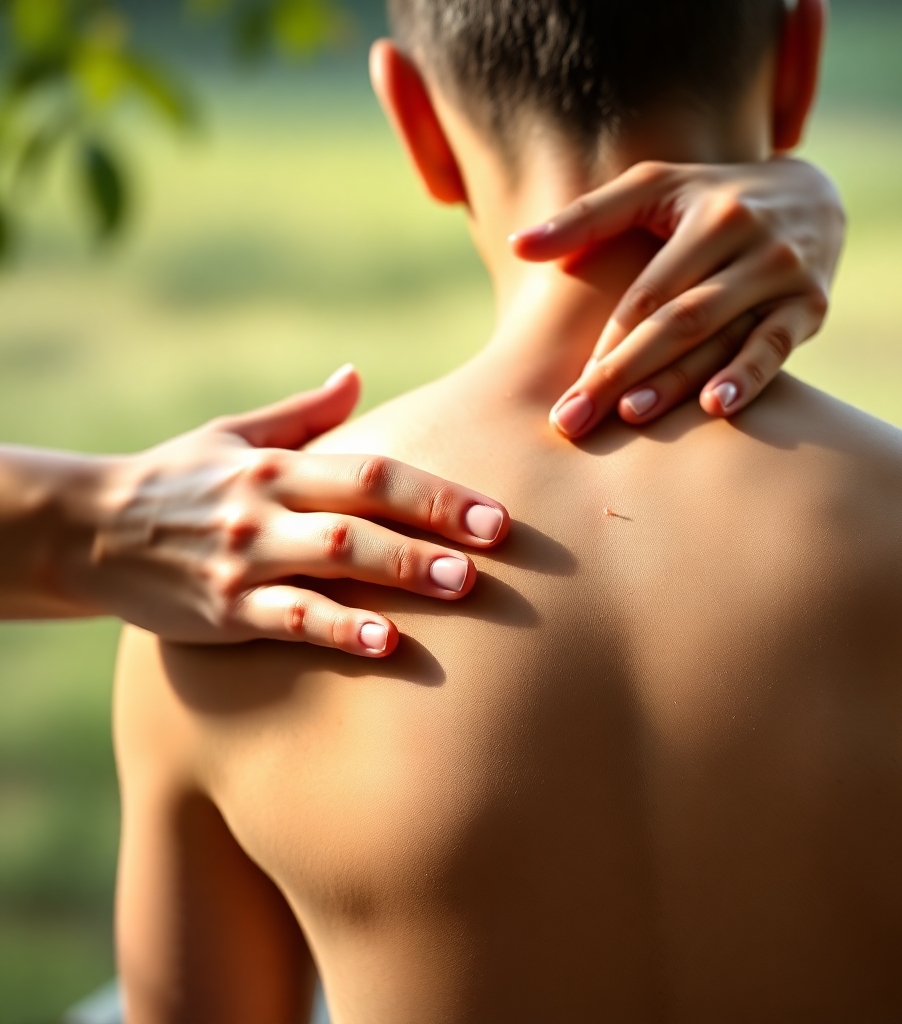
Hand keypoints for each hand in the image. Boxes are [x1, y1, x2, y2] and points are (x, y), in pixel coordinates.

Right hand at [67, 367, 507, 655]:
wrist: (88, 529)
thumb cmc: (177, 480)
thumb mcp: (231, 434)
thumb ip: (300, 412)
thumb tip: (354, 374)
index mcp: (278, 466)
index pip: (371, 471)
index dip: (435, 491)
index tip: (494, 512)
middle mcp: (267, 508)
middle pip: (362, 513)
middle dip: (433, 527)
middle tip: (497, 544)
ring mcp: (245, 559)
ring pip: (332, 562)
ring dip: (398, 574)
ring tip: (459, 587)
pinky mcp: (223, 609)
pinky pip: (288, 619)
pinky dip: (337, 629)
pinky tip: (384, 643)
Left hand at [510, 158, 844, 435]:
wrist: (812, 196)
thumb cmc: (710, 197)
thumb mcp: (655, 188)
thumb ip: (588, 217)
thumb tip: (516, 245)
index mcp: (709, 214)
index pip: (647, 291)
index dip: (607, 340)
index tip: (568, 387)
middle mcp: (752, 243)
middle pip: (677, 320)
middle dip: (622, 373)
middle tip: (575, 419)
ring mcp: (785, 277)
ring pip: (721, 337)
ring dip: (675, 381)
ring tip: (631, 417)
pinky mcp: (812, 307)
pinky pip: (776, 348)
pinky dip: (747, 377)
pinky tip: (713, 407)